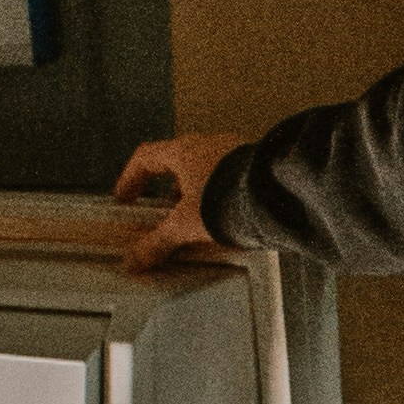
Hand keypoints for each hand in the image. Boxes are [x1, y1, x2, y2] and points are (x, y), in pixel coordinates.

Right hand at [113, 133, 246, 272]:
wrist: (277, 194)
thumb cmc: (230, 198)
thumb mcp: (185, 225)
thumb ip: (158, 242)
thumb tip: (136, 259)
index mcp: (184, 151)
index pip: (146, 157)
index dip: (131, 177)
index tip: (126, 196)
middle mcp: (209, 145)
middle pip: (177, 162)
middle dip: (168, 189)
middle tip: (164, 212)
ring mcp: (234, 152)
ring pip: (205, 169)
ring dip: (196, 191)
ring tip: (196, 218)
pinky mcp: (255, 165)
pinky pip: (230, 177)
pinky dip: (220, 194)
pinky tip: (225, 216)